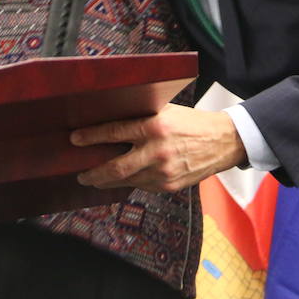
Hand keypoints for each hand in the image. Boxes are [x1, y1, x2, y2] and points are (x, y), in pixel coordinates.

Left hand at [72, 105, 246, 192]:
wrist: (222, 142)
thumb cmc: (192, 123)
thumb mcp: (166, 111)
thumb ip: (141, 118)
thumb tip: (110, 120)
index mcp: (155, 127)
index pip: (114, 132)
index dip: (91, 137)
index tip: (75, 139)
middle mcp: (157, 151)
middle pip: (115, 168)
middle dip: (93, 173)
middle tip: (81, 174)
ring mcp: (163, 172)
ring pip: (126, 181)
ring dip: (108, 181)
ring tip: (96, 179)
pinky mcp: (169, 186)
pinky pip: (141, 186)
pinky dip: (129, 183)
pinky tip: (122, 180)